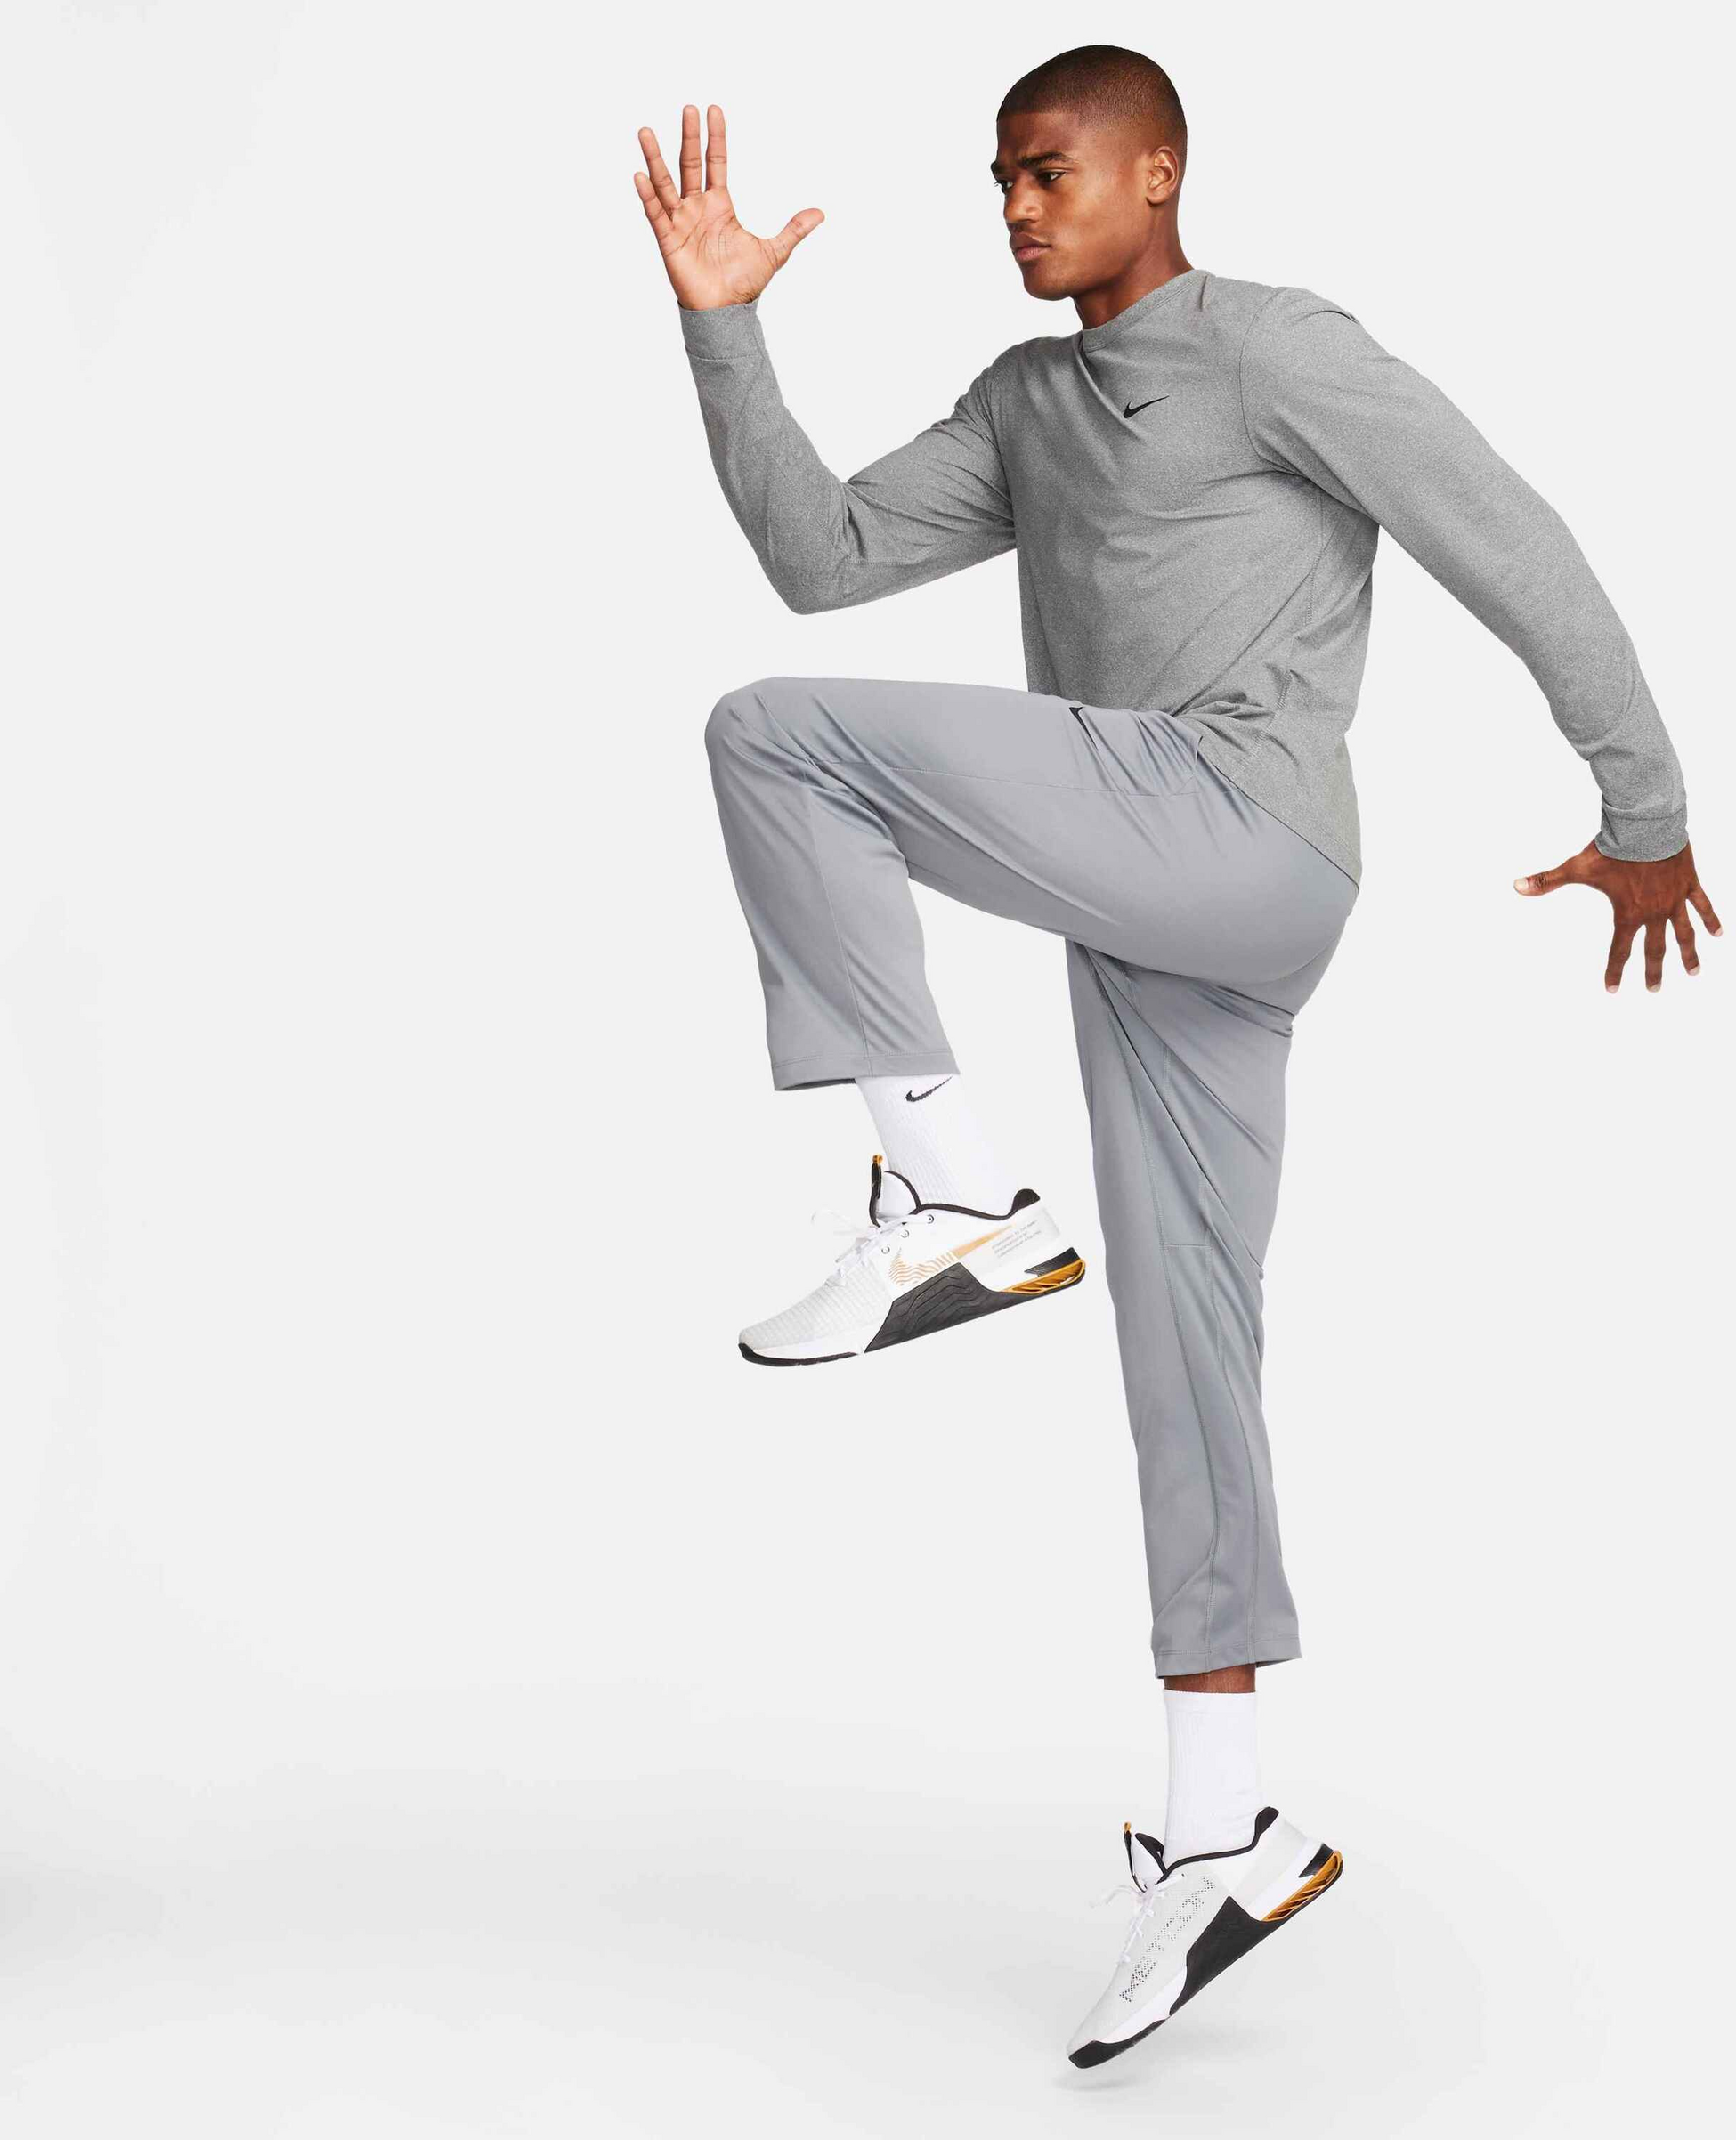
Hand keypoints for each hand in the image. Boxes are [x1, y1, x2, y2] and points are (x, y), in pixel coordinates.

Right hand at [633, 102, 822, 311]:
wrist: (725, 312)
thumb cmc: (743, 284)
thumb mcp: (774, 252)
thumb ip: (794, 230)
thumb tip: (820, 214)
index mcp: (720, 206)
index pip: (715, 162)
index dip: (715, 138)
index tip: (713, 110)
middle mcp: (697, 208)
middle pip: (689, 164)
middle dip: (688, 137)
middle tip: (688, 108)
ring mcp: (680, 222)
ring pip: (665, 183)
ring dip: (655, 158)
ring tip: (645, 131)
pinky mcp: (669, 241)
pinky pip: (655, 214)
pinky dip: (648, 196)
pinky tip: (640, 175)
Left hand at [1513, 838, 1721, 991]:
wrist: (1646, 825)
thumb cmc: (1612, 848)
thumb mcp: (1578, 867)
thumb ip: (1547, 880)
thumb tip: (1516, 886)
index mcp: (1628, 914)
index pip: (1618, 951)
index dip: (1613, 971)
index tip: (1611, 989)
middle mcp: (1653, 912)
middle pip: (1654, 950)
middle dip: (1653, 972)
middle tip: (1653, 990)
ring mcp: (1674, 899)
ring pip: (1683, 933)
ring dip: (1688, 953)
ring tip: (1694, 972)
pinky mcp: (1688, 883)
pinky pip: (1702, 905)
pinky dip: (1711, 920)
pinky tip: (1719, 935)